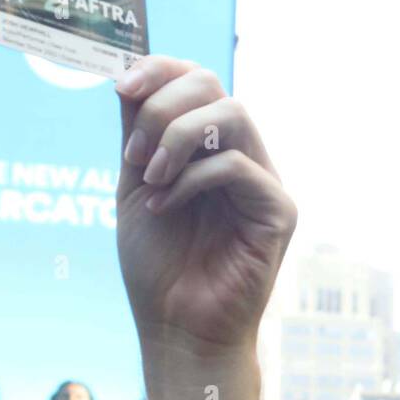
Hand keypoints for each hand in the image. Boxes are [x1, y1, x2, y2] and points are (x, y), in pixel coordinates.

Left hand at [115, 56, 297, 349]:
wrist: (175, 329)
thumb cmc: (157, 268)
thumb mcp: (135, 187)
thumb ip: (137, 135)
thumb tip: (126, 76)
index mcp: (210, 150)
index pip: (196, 82)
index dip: (160, 70)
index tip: (120, 85)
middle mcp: (242, 159)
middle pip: (213, 86)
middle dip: (163, 106)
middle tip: (133, 151)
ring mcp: (264, 183)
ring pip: (232, 114)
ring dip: (178, 136)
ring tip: (151, 177)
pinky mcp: (278, 211)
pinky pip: (237, 166)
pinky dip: (192, 180)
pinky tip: (166, 206)